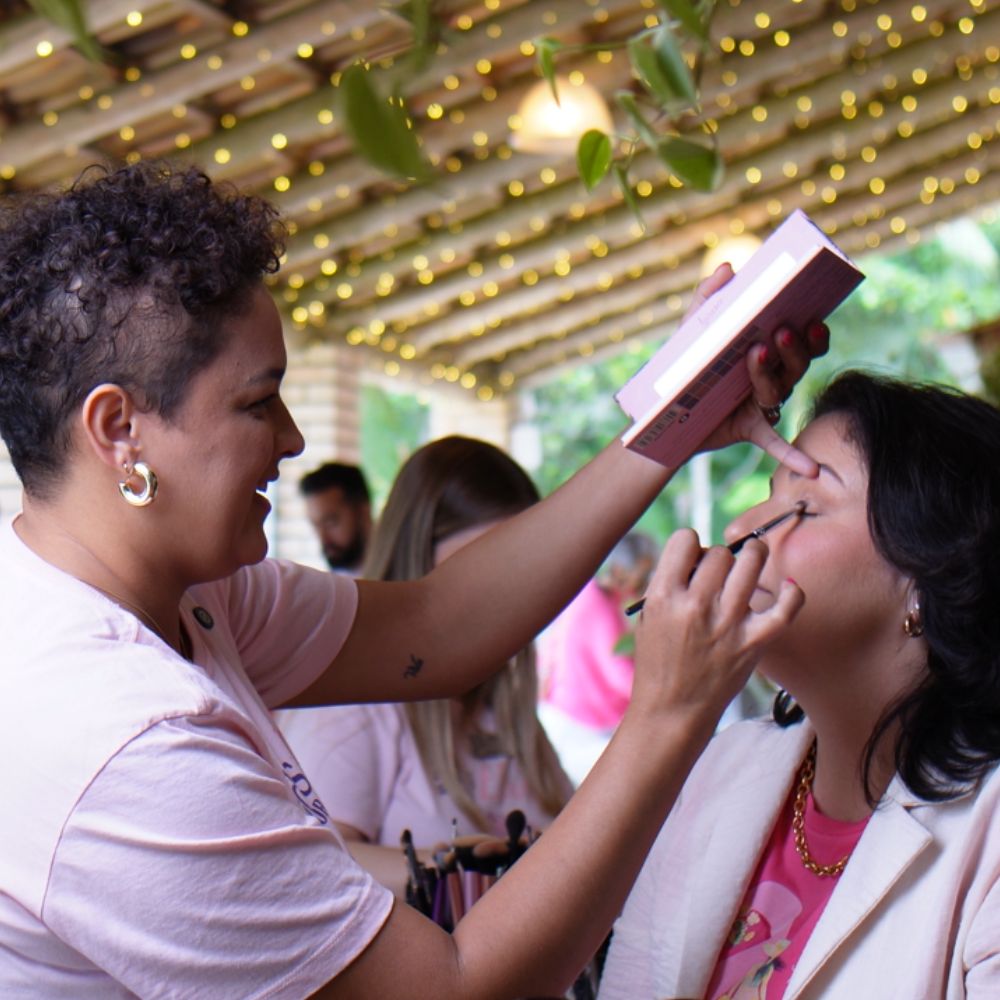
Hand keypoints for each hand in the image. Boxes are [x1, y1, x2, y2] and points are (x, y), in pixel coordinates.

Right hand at [629, 530, 802, 720]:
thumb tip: (703, 555)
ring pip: (753, 561)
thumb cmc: (658, 661)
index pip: (684, 539)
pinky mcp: (754, 642)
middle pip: (721, 551)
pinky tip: (787, 588)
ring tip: (749, 569)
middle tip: (719, 576)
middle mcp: (696, 605)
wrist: (672, 710)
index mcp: (664, 595)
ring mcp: (728, 623)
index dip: (690, 546)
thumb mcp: (650, 616)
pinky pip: (787, 606)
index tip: (693, 561)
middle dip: (720, 558)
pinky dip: (792, 593)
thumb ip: (671, 582)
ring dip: (753, 558)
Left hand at [687, 264, 829, 476]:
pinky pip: (775, 442)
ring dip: (770, 373)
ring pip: (779, 390)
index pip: (800, 338)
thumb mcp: (692, 330)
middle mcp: (772, 376)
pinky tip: (811, 470)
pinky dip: (793, 455)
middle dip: (791, 347)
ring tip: (755, 355)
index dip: (812, 330)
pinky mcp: (749, 428)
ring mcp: (762, 404)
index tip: (812, 317)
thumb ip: (708, 298)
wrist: (663, 414)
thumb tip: (727, 268)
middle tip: (777, 331)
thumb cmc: (685, 367)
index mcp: (766, 350)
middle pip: (796, 362)